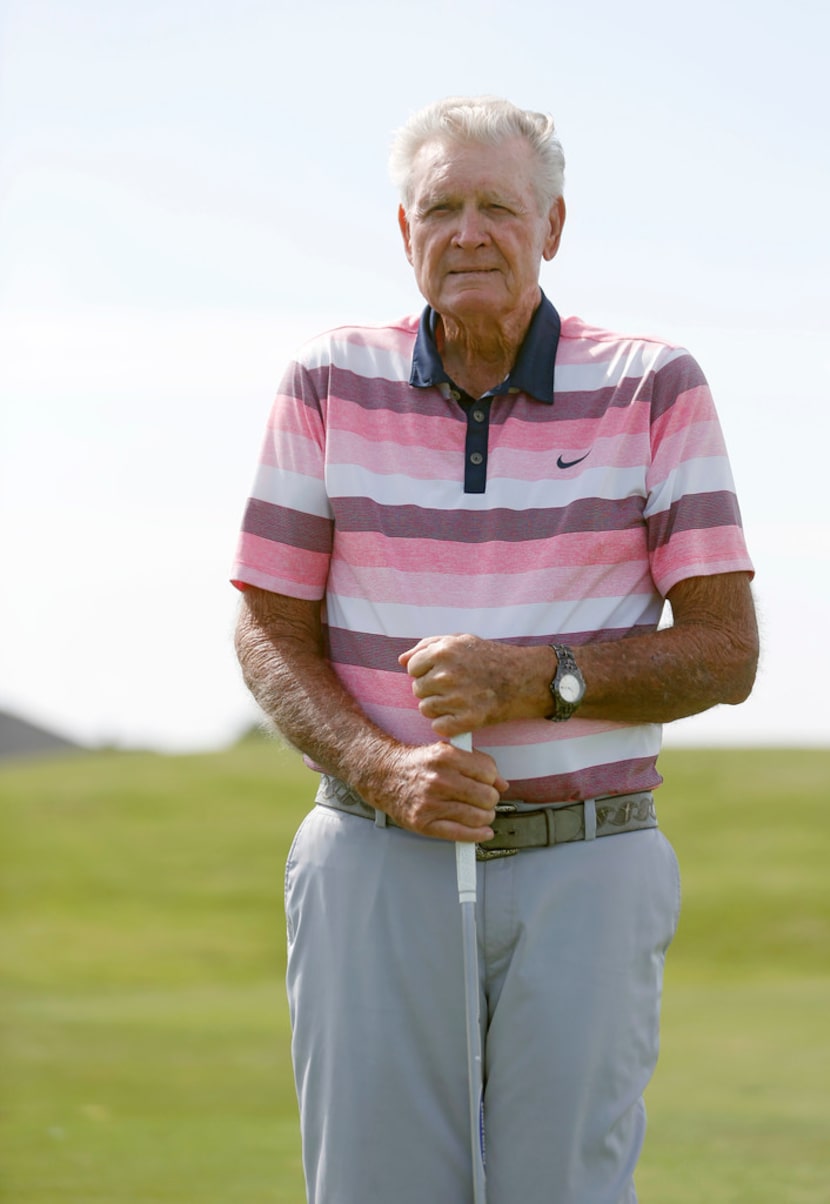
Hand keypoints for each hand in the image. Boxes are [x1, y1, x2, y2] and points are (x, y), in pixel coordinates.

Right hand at [366, 739, 508, 842]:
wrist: (385, 776)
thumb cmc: (418, 766)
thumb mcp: (446, 753)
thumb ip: (476, 763)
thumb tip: (502, 784)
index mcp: (446, 757)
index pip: (488, 773)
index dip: (493, 780)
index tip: (489, 784)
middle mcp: (439, 780)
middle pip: (487, 797)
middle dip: (490, 800)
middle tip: (484, 800)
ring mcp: (431, 803)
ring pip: (479, 817)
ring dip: (485, 817)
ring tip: (480, 813)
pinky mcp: (424, 823)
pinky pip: (462, 834)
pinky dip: (478, 835)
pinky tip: (482, 831)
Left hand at [400, 633, 538, 735]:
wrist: (523, 679)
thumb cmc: (490, 658)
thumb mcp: (459, 640)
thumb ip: (427, 646)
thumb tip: (402, 661)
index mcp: (443, 652)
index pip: (412, 668)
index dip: (425, 671)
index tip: (442, 672)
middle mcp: (447, 675)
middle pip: (418, 690)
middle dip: (431, 689)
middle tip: (454, 687)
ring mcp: (457, 698)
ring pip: (426, 709)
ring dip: (438, 707)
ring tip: (457, 699)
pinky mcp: (467, 720)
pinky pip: (438, 727)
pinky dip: (447, 724)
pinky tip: (461, 714)